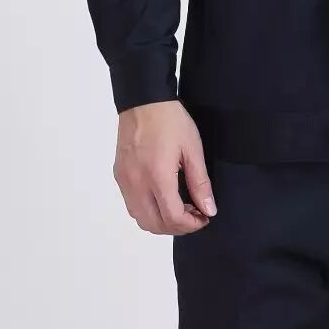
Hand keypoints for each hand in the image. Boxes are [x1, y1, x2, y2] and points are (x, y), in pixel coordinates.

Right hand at [113, 100, 215, 234]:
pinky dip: (148, 211)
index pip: (172, 218)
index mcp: (157, 176)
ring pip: (140, 219)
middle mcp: (136, 183)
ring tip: (179, 207)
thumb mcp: (193, 149)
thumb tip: (209, 209)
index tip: (204, 217)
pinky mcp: (119, 176)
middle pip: (154, 225)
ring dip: (161, 222)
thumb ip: (200, 183)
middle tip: (193, 215)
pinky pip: (132, 205)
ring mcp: (124, 181)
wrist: (142, 100)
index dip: (191, 225)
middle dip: (177, 228)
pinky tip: (162, 197)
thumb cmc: (169, 120)